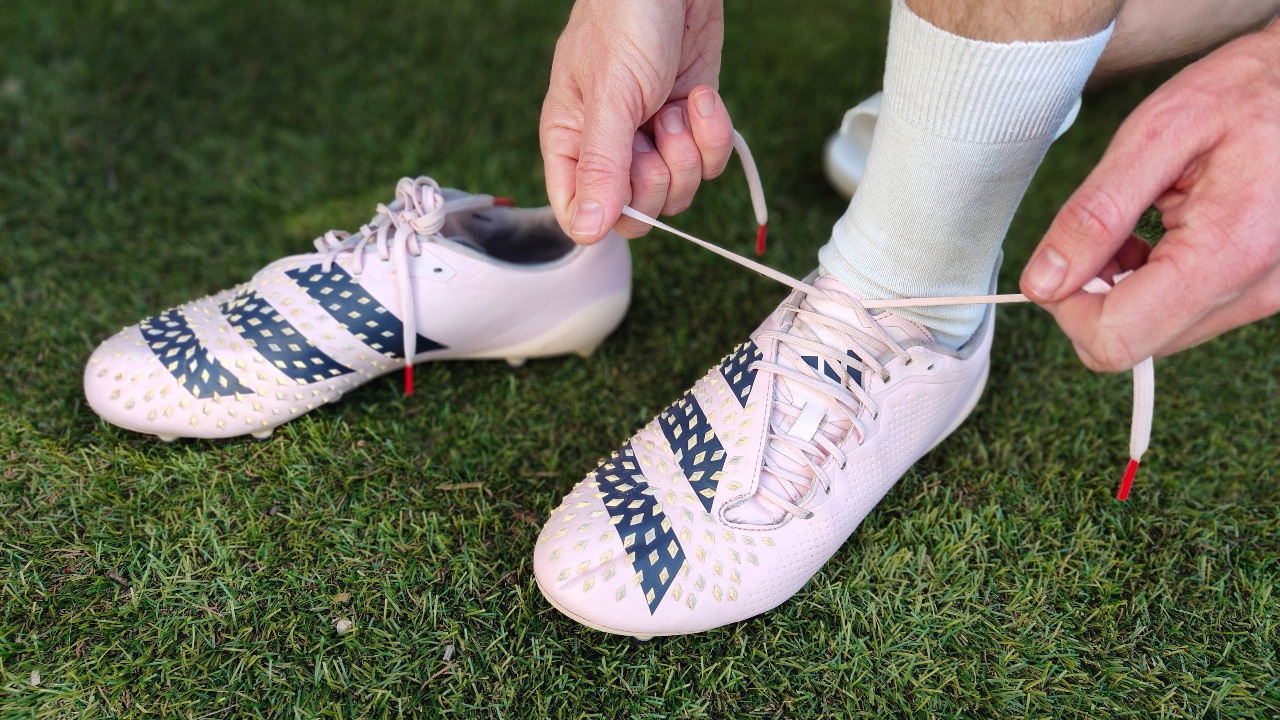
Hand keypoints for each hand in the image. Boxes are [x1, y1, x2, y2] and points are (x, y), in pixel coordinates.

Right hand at [540, 0, 735, 241]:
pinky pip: (708, 162)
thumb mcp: (611, 97)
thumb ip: (601, 165)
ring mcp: (653, 138)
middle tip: (654, 132)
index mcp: (572, 142)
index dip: (607, 215)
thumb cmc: (624, 20)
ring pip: (677, 192)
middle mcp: (610, 148)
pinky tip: (699, 96)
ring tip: (675, 105)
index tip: (627, 190)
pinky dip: (712, 134)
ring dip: (687, 153)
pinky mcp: (690, 124)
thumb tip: (587, 230)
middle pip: (638, 213)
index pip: (579, 213)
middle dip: (657, 178)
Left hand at [1021, 21, 1279, 371]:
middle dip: (1092, 295)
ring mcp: (1263, 298)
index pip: (1116, 340)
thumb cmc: (1250, 92)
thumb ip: (1095, 213)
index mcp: (1229, 252)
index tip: (1061, 262)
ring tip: (1135, 225)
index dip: (1068, 307)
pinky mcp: (1258, 292)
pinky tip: (1157, 236)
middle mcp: (1255, 291)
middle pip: (1132, 345)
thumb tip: (1044, 282)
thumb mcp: (1158, 132)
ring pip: (1153, 335)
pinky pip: (1181, 315)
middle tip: (1099, 234)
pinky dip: (1151, 284)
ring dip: (1122, 288)